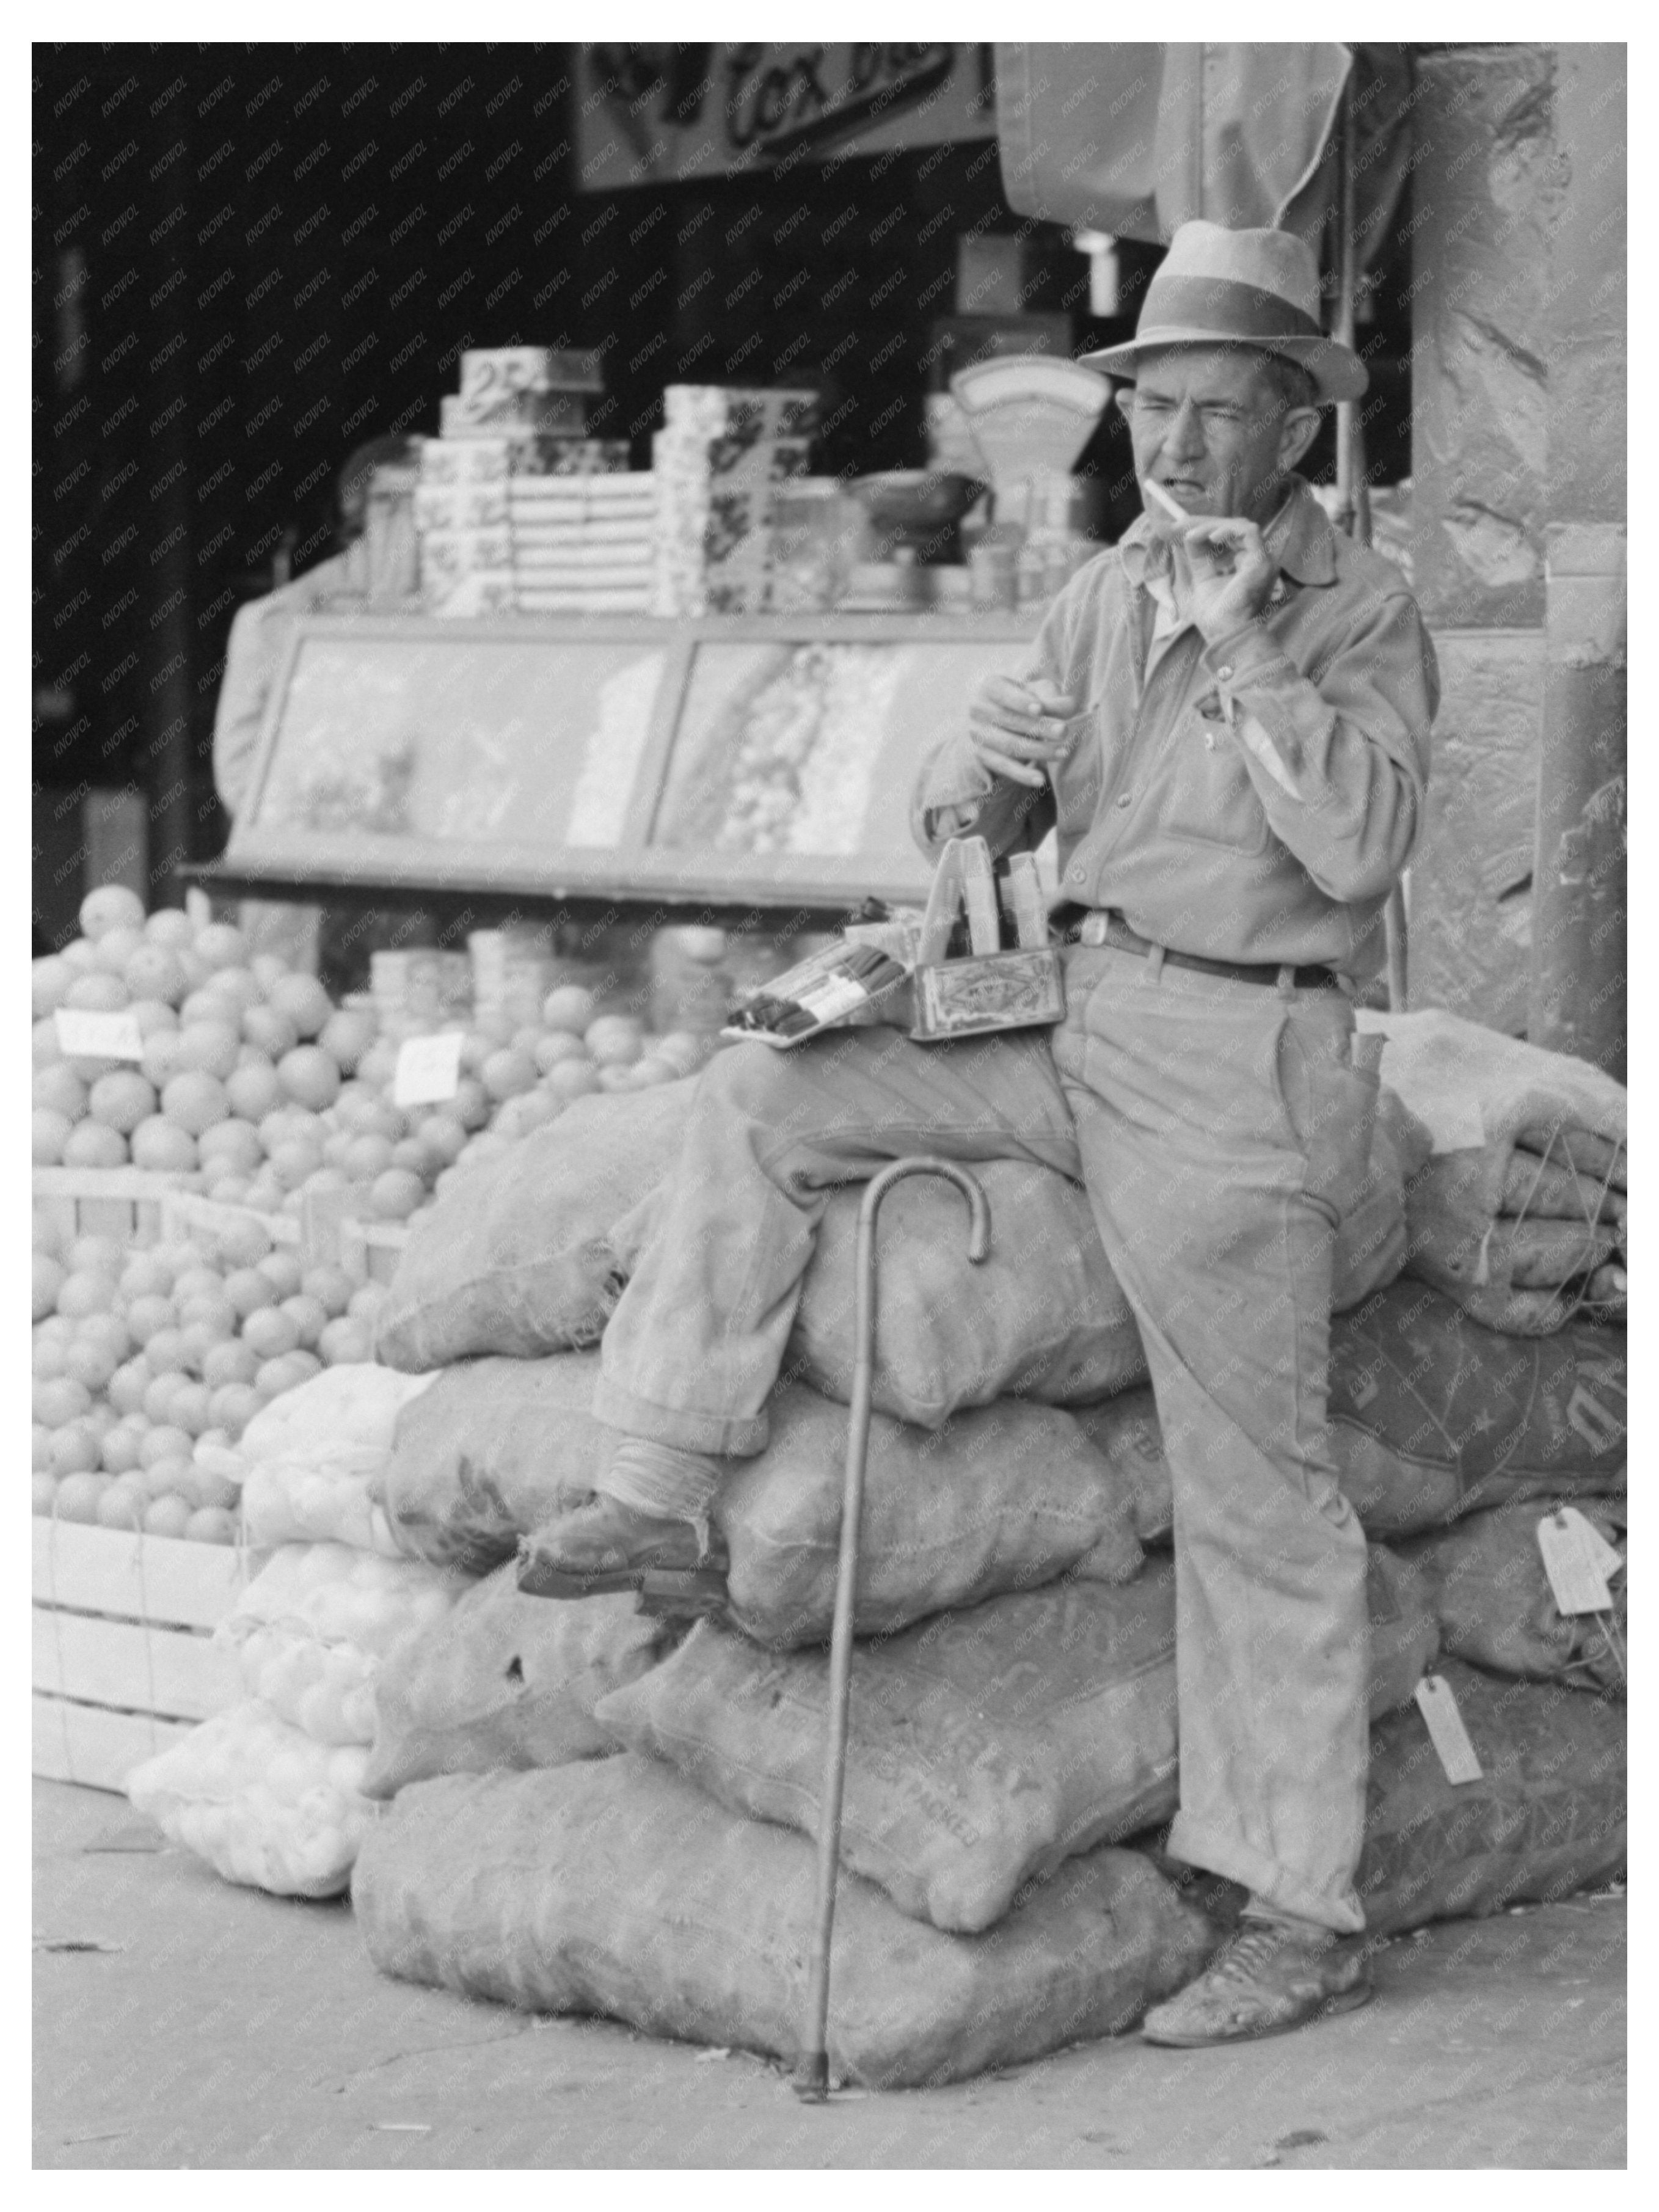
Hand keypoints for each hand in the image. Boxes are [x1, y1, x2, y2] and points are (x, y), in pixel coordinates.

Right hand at [966, 675, 1081, 788]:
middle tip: (1064, 731)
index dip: (1021, 702)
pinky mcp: (981, 756)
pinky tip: (1040, 780)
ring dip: (1038, 750)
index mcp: (990, 686)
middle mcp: (978, 708)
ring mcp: (976, 734)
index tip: (1040, 709)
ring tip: (1063, 753)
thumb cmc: (1028, 702)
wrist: (1002, 724)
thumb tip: (1062, 712)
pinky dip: (1022, 774)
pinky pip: (1003, 767)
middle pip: (1010, 720)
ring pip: (1009, 745)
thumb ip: (1053, 699)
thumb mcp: (1041, 693)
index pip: (1004, 693)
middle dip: (1039, 726)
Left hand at [1177, 517, 1276, 642]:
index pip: (1230, 537)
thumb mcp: (1204, 580)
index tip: (1182, 528)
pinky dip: (1228, 530)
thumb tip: (1189, 536)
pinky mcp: (1261, 561)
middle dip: (1206, 524)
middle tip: (1181, 526)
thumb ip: (1200, 559)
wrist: (1226, 636)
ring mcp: (1262, 560)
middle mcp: (1257, 560)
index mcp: (1247, 565)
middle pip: (1234, 529)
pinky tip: (1211, 537)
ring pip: (1240, 527)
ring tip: (1192, 534)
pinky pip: (1248, 532)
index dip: (1207, 529)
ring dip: (1213, 527)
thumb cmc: (1217, 618)